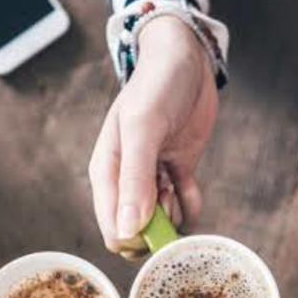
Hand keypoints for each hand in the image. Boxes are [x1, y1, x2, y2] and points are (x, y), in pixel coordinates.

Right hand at [89, 16, 217, 251]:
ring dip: (175, 215)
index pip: (113, 232)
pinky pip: (184, 208)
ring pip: (163, 224)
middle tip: (168, 197)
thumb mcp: (143, 128)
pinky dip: (191, 205)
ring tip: (176, 183)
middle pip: (138, 233)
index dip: (137, 240)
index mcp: (106, 175)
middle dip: (159, 229)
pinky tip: (190, 186)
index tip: (158, 222)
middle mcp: (126, 183)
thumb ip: (134, 180)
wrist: (185, 58)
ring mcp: (152, 180)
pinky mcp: (176, 174)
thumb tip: (127, 231)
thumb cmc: (157, 86)